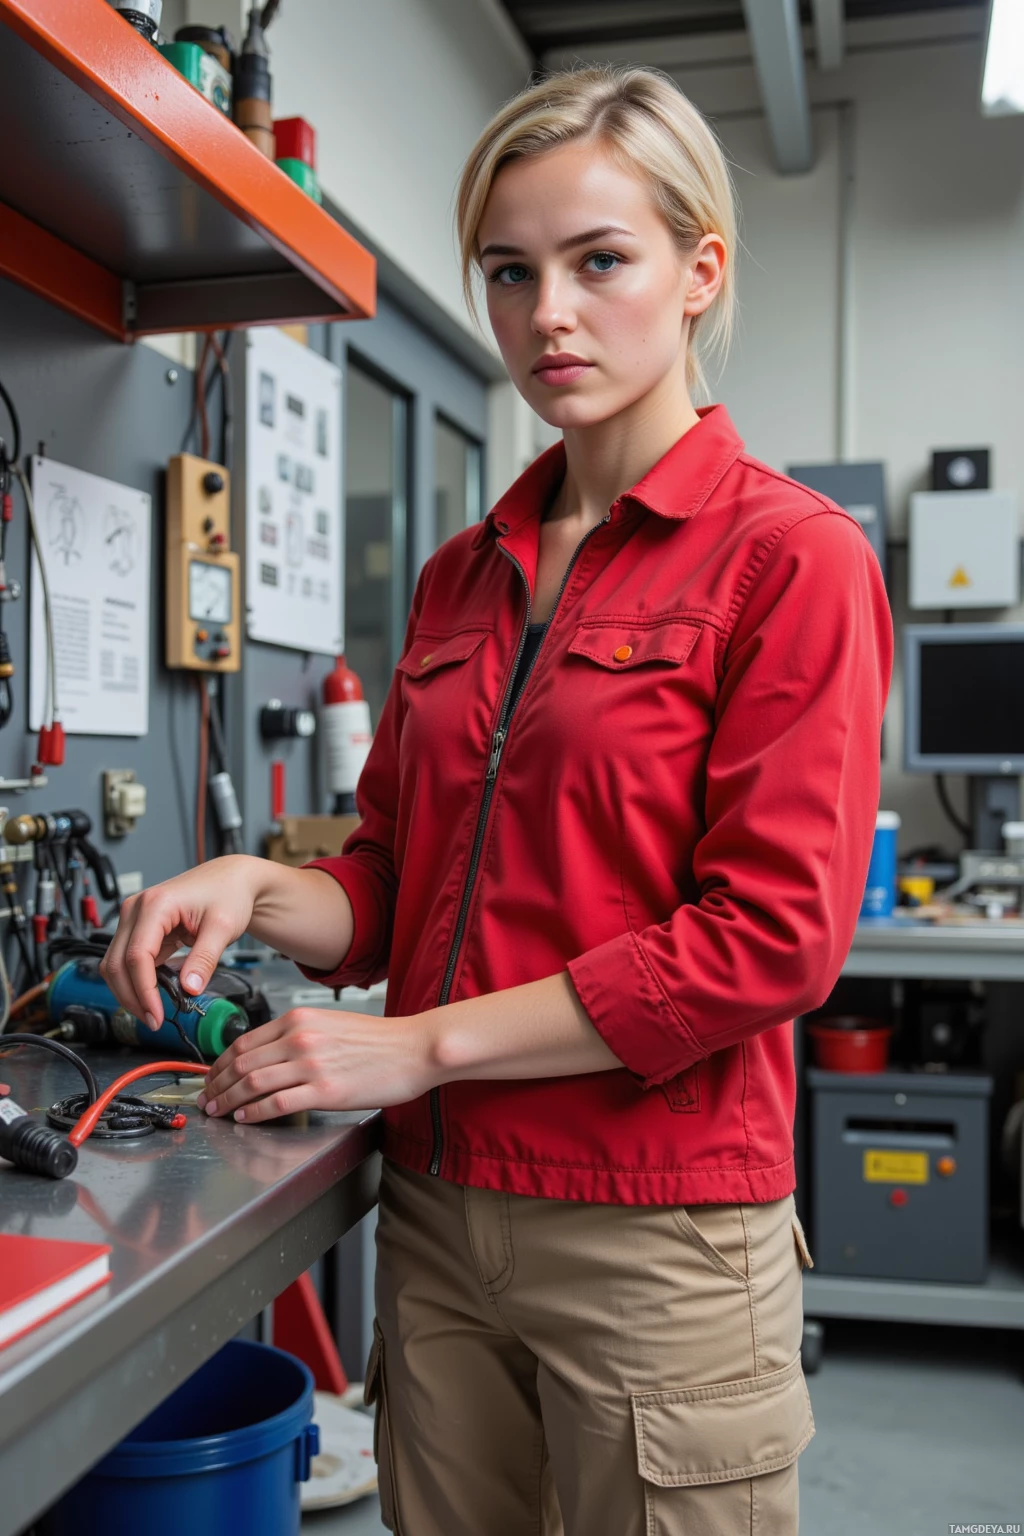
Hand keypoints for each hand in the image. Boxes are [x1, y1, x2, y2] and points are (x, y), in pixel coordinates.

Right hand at [101, 856, 261, 1027]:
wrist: (231, 879)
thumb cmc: (228, 893)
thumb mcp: (223, 927)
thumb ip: (205, 959)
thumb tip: (189, 990)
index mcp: (155, 904)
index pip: (136, 956)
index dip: (144, 991)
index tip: (157, 1014)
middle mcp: (136, 909)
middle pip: (116, 963)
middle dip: (131, 997)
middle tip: (154, 1020)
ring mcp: (135, 919)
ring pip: (115, 964)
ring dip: (129, 992)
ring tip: (153, 1013)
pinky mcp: (139, 929)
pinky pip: (127, 961)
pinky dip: (136, 981)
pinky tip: (153, 996)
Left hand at [197, 1007, 441, 1121]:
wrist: (414, 1048)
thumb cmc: (380, 1040)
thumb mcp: (331, 1024)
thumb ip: (298, 1035)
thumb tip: (267, 1055)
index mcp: (299, 1020)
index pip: (243, 1043)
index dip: (219, 1064)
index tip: (211, 1077)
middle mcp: (300, 1039)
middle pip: (241, 1065)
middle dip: (217, 1085)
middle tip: (206, 1099)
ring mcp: (311, 1065)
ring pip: (252, 1084)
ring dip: (229, 1101)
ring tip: (219, 1112)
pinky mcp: (325, 1091)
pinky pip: (277, 1104)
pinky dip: (255, 1113)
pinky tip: (246, 1118)